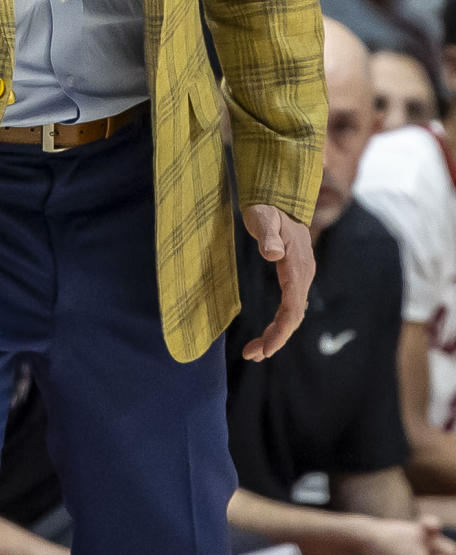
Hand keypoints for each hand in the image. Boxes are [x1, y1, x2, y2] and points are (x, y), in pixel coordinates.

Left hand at [241, 204, 314, 360]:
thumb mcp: (264, 218)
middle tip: (251, 355)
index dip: (280, 332)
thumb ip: (267, 234)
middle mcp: (304, 276)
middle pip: (293, 317)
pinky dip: (279, 323)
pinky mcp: (295, 276)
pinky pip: (290, 306)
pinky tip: (267, 333)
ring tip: (254, 352)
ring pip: (293, 314)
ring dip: (276, 334)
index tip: (264, 349)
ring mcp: (301, 277)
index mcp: (297, 268)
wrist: (280, 198)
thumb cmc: (268, 208)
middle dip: (275, 339)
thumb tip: (270, 254)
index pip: (292, 309)